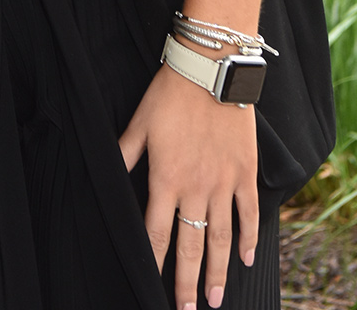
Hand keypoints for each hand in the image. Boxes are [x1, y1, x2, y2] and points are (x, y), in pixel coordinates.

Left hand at [119, 62, 257, 309]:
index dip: (154, 262)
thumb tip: (106, 172)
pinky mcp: (244, 173)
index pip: (157, 232)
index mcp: (165, 179)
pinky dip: (249, 238)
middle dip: (187, 281)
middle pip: (190, 246)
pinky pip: (249, 213)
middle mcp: (195, 188)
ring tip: (215, 299)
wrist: (211, 71)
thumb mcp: (139, 122)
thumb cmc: (169, 94)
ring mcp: (223, 183)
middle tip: (187, 309)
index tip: (153, 287)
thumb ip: (125, 153)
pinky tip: (246, 259)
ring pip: (221, 238)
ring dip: (217, 270)